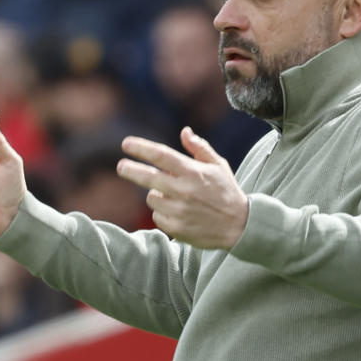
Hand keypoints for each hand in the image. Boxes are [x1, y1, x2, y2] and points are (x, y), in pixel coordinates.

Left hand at [115, 128, 248, 249]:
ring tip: (174, 196)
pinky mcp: (177, 228)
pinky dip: (163, 213)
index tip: (126, 144)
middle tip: (121, 166)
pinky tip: (178, 212)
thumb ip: (200, 148)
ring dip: (157, 194)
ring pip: (152, 198)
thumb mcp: (219, 166)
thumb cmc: (227, 192)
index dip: (141, 148)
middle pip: (148, 177)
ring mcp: (179, 211)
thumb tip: (184, 131)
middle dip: (130, 170)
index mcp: (193, 172)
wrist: (239, 226)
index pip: (161, 156)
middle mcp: (184, 191)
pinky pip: (157, 216)